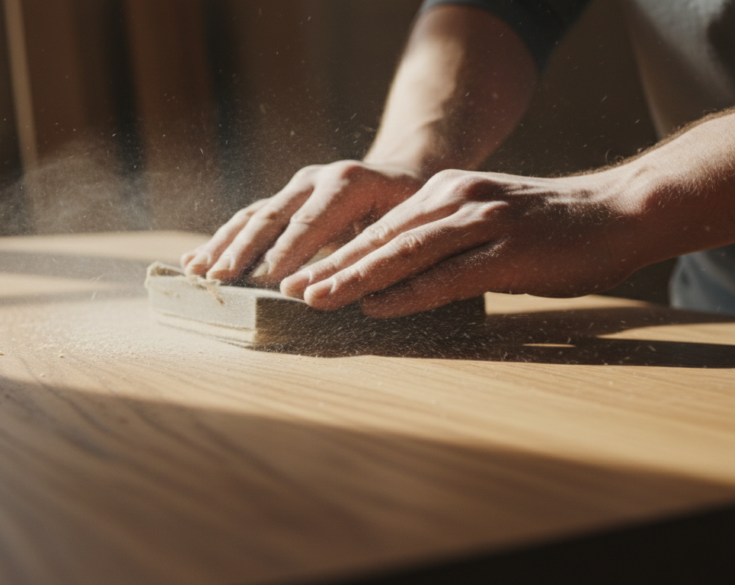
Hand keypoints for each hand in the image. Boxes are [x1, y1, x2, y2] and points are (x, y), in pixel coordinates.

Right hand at [180, 161, 426, 285]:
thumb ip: (388, 250)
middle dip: (246, 250)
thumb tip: (362, 291)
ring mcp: (295, 189)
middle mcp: (316, 179)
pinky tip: (193, 261)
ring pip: (253, 216)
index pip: (314, 220)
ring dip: (224, 246)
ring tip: (198, 272)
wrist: (404, 174)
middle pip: (274, 216)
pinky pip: (246, 220)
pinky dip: (219, 241)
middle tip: (224, 279)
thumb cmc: (414, 209)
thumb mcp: (415, 222)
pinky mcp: (281, 202)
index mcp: (350, 182)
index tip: (271, 282)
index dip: (291, 251)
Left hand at [280, 169, 642, 317]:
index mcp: (446, 191)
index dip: (337, 252)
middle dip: (332, 266)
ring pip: (405, 253)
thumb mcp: (485, 222)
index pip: (380, 227)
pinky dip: (408, 293)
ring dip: (356, 278)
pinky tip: (376, 308)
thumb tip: (393, 279)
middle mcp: (457, 199)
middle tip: (289, 292)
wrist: (619, 210)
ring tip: (317, 299)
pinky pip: (448, 275)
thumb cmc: (548, 227)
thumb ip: (442, 243)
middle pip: (382, 238)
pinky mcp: (509, 251)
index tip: (298, 276)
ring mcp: (483, 222)